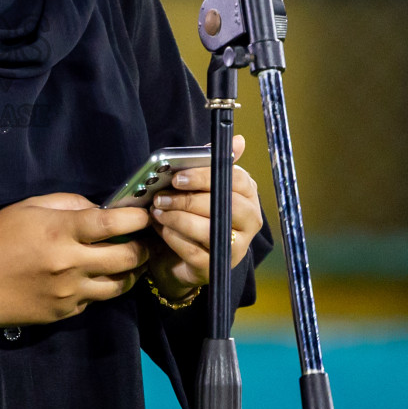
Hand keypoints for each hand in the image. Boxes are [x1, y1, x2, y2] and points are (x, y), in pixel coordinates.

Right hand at [0, 194, 152, 330]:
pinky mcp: (65, 313)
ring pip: (119, 285)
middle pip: (127, 258)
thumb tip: (98, 210)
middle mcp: (69, 264)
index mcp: (59, 232)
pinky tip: (93, 277)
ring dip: (130, 272)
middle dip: (143, 247)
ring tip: (128, 261)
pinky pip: (95, 299)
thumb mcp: (26, 208)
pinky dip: (100, 286)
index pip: (112, 223)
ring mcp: (69, 293)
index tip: (144, 214)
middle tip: (143, 240)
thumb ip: (66, 204)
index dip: (136, 217)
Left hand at [144, 135, 262, 301]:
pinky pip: (195, 252)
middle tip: (162, 196)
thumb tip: (239, 140)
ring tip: (158, 212)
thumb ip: (213, 163)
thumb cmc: (192, 213)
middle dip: (189, 200)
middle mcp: (249, 222)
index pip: (237, 181)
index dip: (205, 177)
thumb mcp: (200, 186)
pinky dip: (174, 238)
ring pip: (210, 230)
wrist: (178, 256)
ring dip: (178, 219)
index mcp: (247, 196)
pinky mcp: (217, 268)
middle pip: (226, 206)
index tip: (178, 177)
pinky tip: (161, 230)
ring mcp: (236, 248)